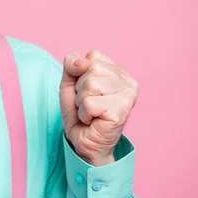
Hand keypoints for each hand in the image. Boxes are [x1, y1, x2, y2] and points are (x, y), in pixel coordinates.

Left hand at [59, 50, 138, 165]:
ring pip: (91, 84)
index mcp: (118, 71)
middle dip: (81, 88)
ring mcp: (128, 95)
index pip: (93, 56)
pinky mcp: (121, 111)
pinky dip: (84, 113)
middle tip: (88, 104)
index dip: (81, 74)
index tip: (87, 91)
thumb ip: (72, 64)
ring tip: (91, 111)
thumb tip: (83, 62)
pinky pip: (89, 103)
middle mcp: (128, 81)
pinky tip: (93, 120)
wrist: (82, 141)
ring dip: (82, 101)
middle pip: (92, 68)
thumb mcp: (69, 82)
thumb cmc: (79, 111)